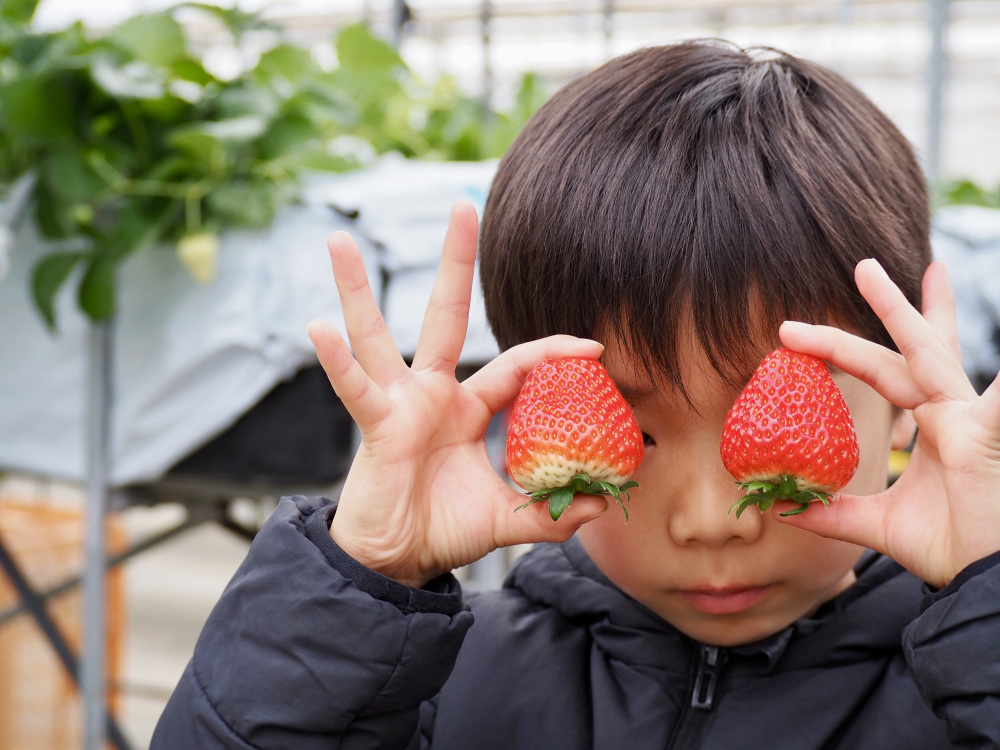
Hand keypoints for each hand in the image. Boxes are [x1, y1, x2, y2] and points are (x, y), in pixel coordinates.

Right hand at [307, 203, 608, 586]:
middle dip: (456, 264)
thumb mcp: (506, 519)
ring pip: (378, 336)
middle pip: (445, 316)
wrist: (397, 560)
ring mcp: (398, 404)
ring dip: (357, 289)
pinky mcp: (374, 426)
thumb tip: (599, 506)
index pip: (515, 366)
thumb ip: (549, 512)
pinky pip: (353, 388)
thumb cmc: (445, 529)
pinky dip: (336, 361)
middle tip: (461, 206)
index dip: (552, 353)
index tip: (595, 347)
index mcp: (468, 408)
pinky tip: (318, 327)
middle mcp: (432, 393)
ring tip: (338, 240)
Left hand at [776, 258, 999, 587]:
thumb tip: (787, 508)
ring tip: (921, 268)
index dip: (856, 346)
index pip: (890, 370)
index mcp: (932, 426)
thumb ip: (834, 512)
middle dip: (889, 305)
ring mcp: (973, 420)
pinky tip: (989, 358)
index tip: (807, 333)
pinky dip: (997, 378)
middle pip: (913, 347)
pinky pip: (996, 396)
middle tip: (861, 266)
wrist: (985, 583)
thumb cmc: (951, 548)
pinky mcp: (988, 435)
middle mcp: (952, 414)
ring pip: (935, 356)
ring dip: (917, 315)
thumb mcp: (878, 525)